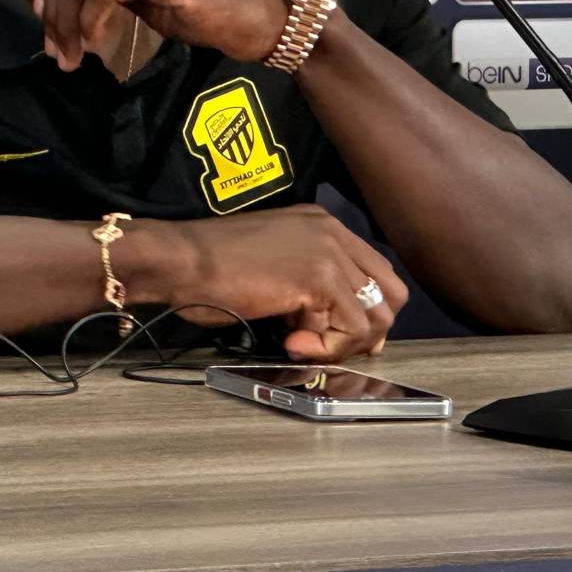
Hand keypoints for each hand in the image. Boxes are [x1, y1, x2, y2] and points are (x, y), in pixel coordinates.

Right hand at [130, 204, 408, 361]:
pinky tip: (291, 343)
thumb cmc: (210, 267)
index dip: (366, 311)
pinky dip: (328, 347)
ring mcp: (328, 252)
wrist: (181, 260)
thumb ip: (307, 287)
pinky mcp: (319, 276)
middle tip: (331, 347)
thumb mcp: (272, 267)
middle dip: (369, 329)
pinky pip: (352, 328)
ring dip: (343, 342)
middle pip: (390, 291)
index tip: (341, 336)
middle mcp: (332, 232)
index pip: (375, 271)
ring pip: (376, 314)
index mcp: (321, 225)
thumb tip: (333, 326)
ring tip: (301, 343)